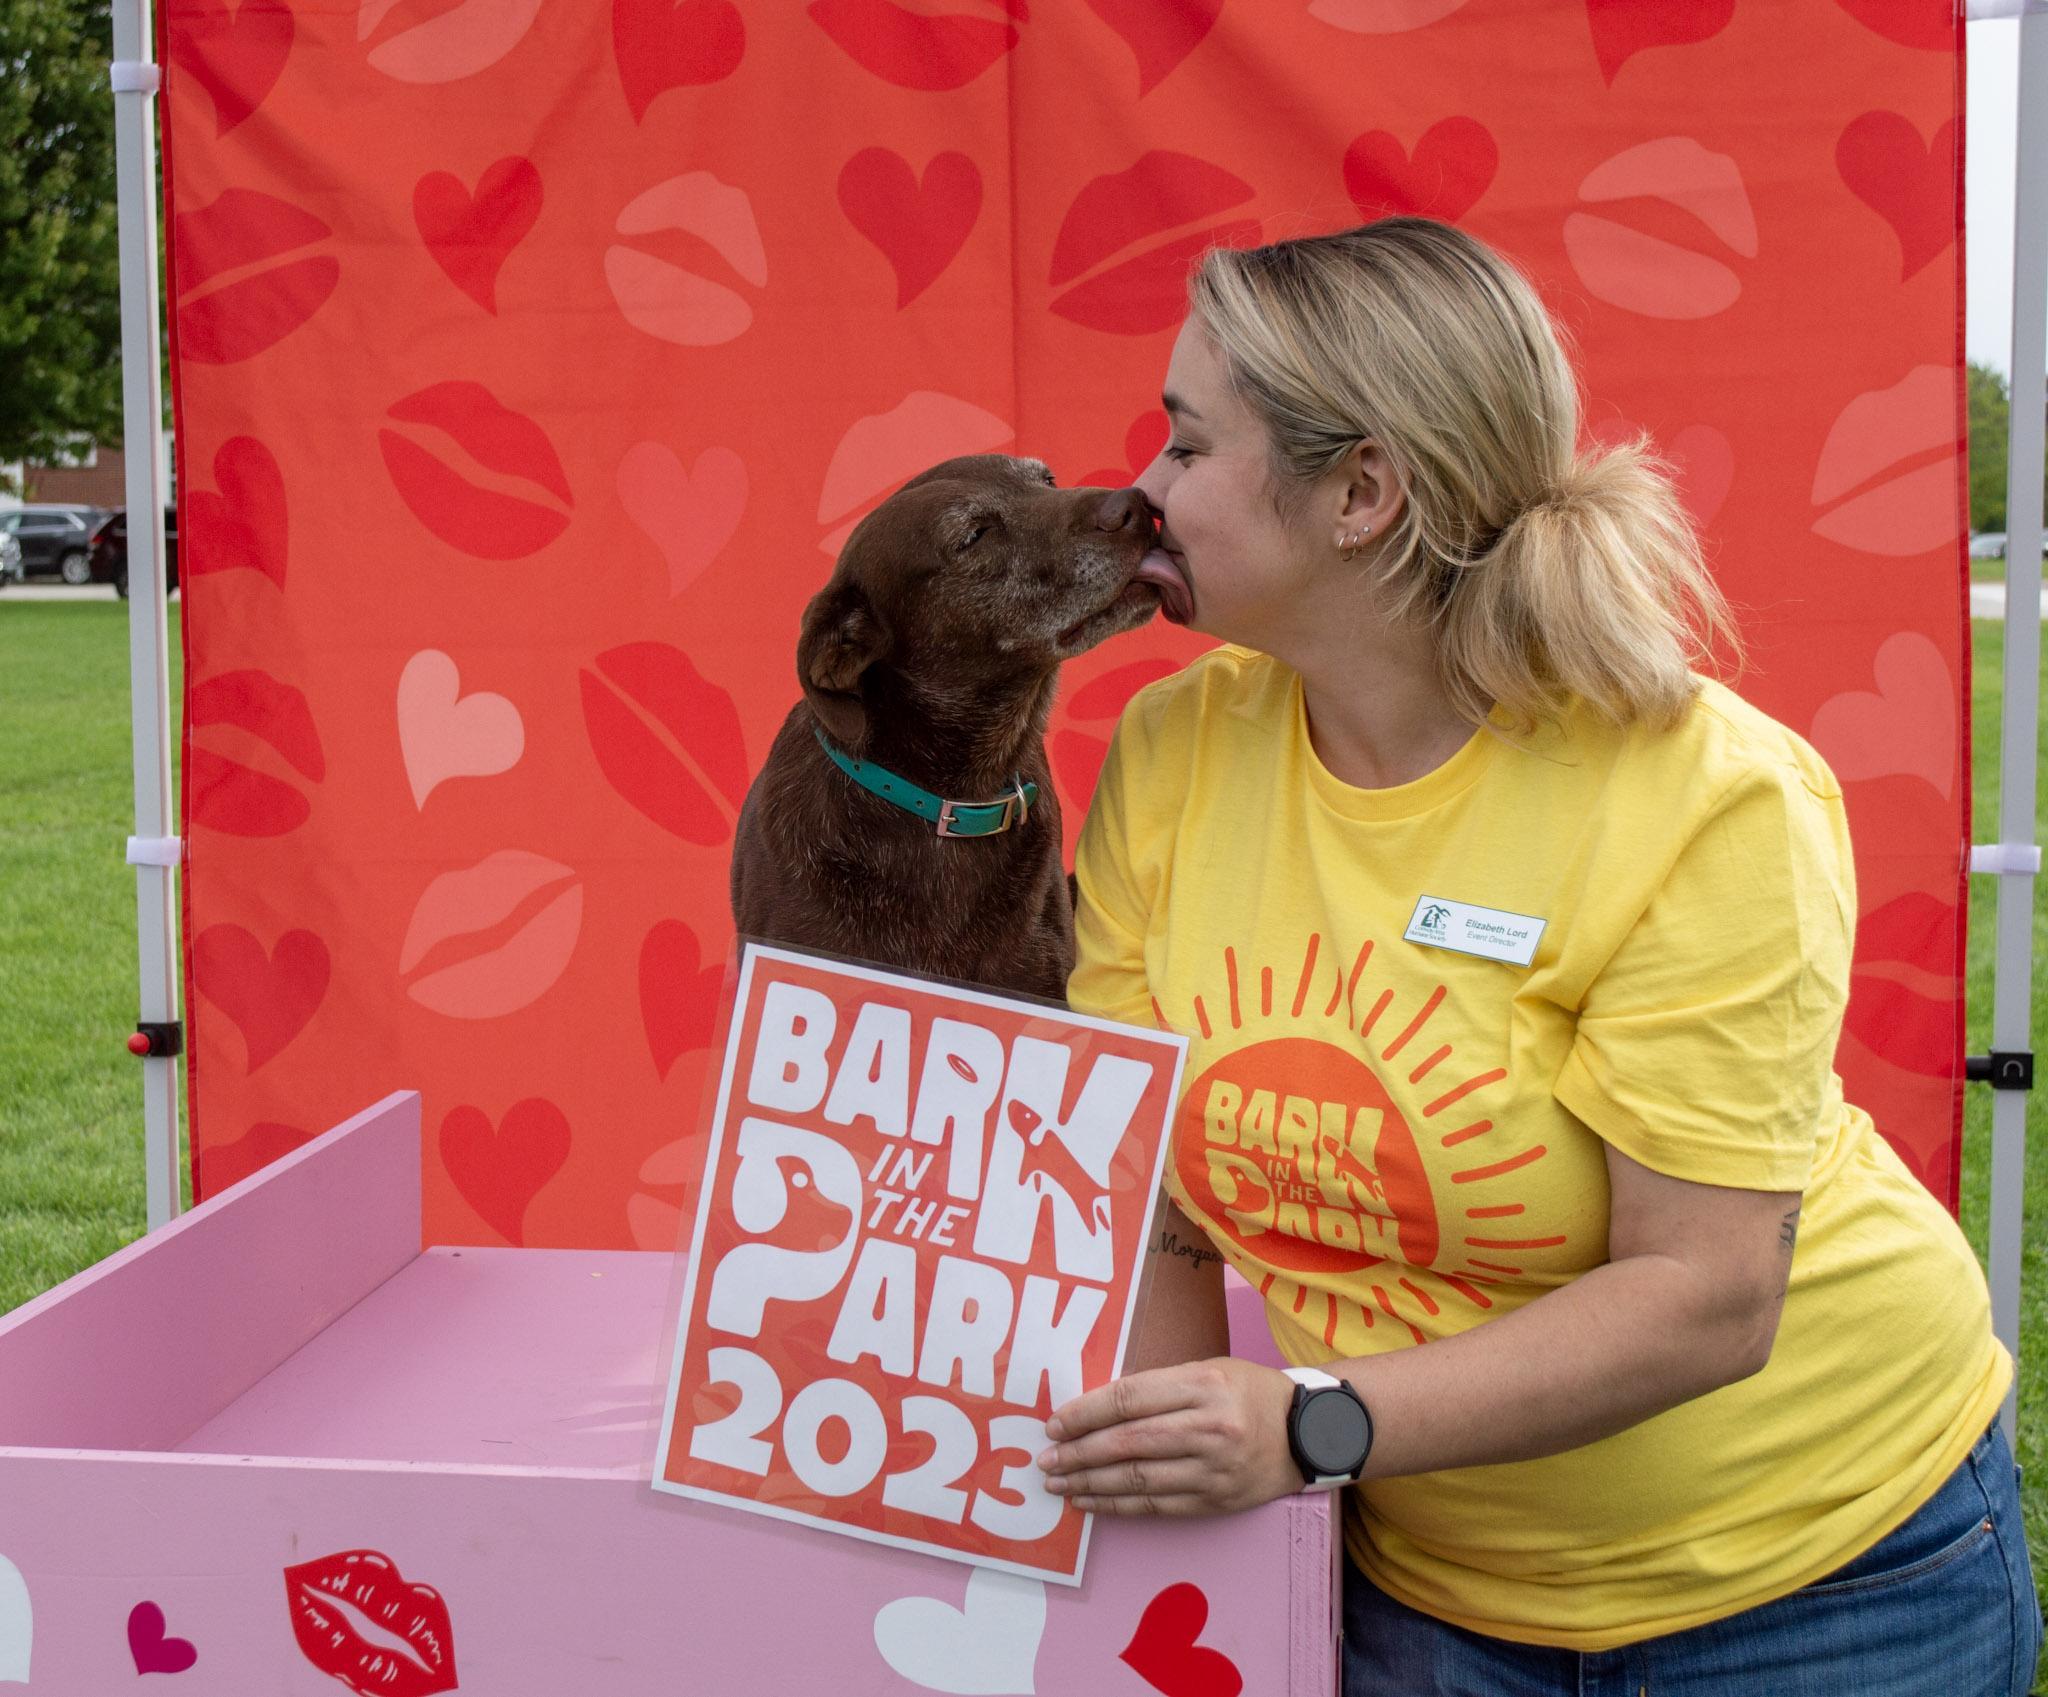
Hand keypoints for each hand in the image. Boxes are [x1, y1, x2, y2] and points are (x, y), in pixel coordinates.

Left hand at [1035, 1357, 1301, 1515]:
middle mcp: (1209, 1427)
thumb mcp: (1208, 1369)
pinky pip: (1157, 1505)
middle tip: (1046, 1459)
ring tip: (1059, 1484)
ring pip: (1138, 1479)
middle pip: (1128, 1442)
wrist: (1309, 1433)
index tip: (1054, 1423)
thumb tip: (1095, 1407)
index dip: (1085, 1412)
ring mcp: (1214, 1469)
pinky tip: (1092, 1502)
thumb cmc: (1249, 1392)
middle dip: (1079, 1453)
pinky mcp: (1217, 1501)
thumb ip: (1158, 1386)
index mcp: (1203, 1384)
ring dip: (1090, 1484)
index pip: (1130, 1398)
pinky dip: (1118, 1505)